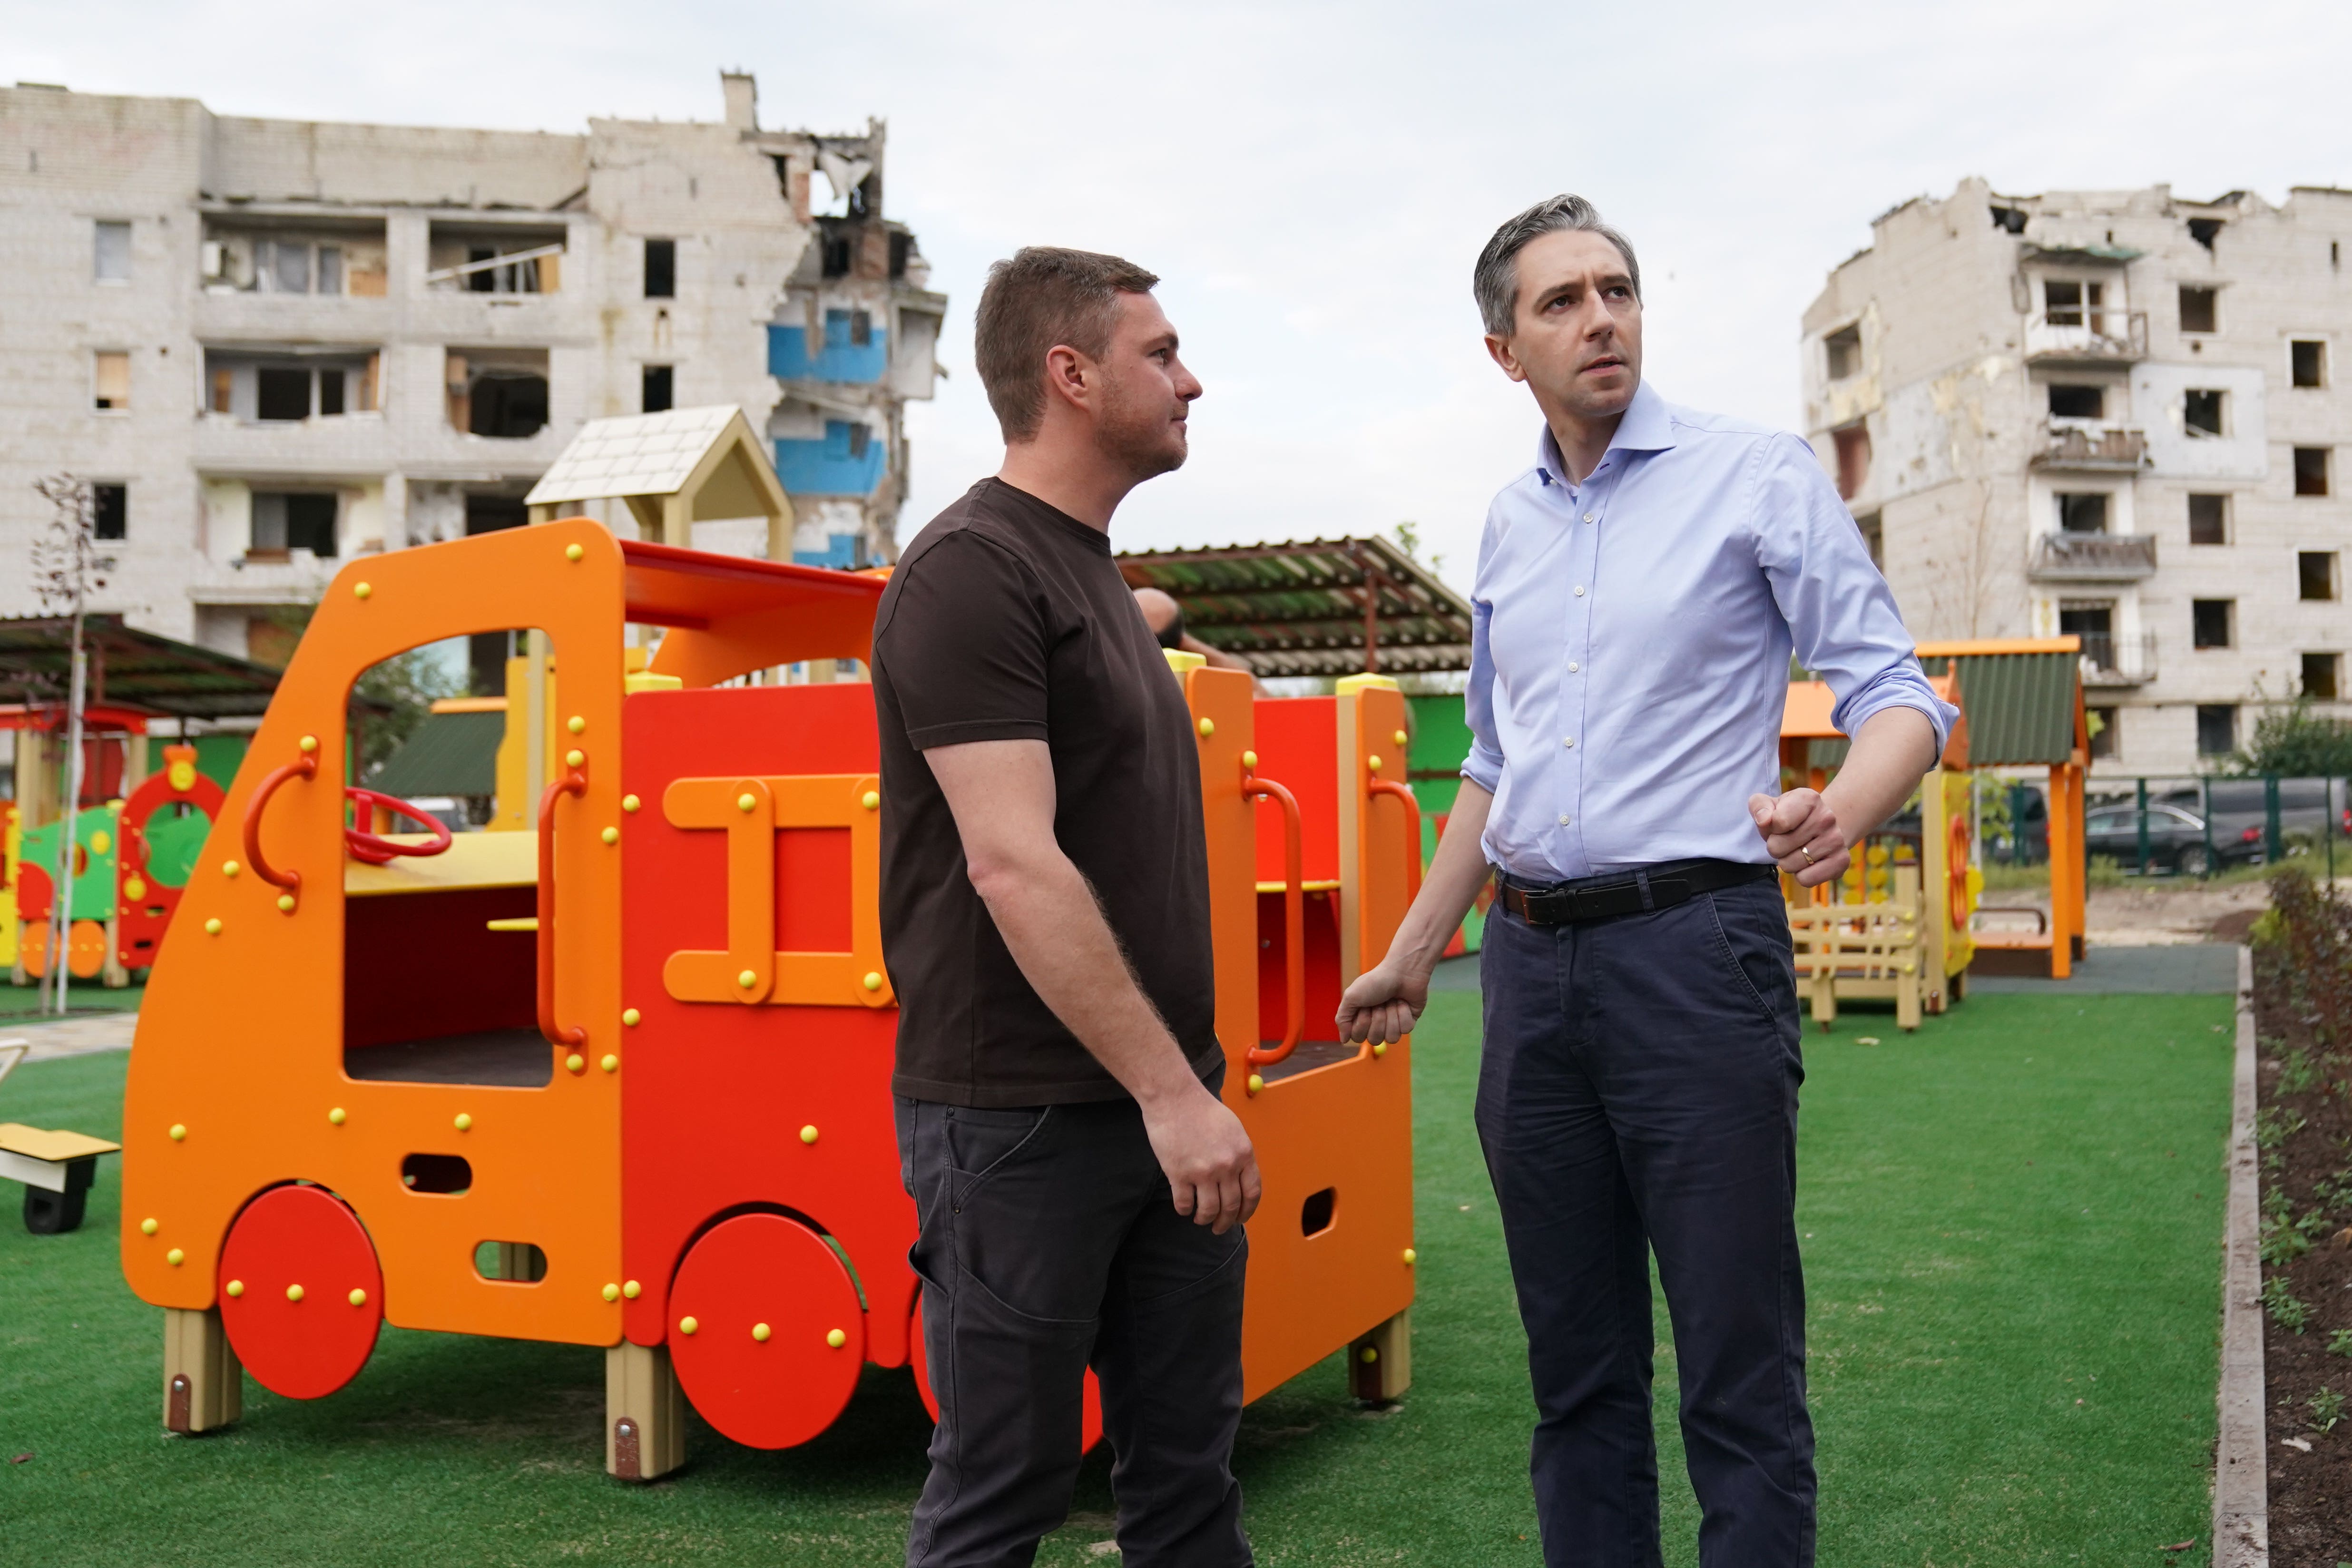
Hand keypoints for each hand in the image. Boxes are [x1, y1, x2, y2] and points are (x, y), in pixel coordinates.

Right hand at [1140, 1086, 1261, 1233]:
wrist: (1174, 1097)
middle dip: (1225, 1222)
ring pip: (1208, 1210)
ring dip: (1205, 1219)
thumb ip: (1239, 1155)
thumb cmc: (1203, 1110)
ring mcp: (1203, 1172)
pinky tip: (1183, 1207)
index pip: (1252, 1193)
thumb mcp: (1234, 1129)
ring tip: (1200, 1219)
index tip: (1240, 1219)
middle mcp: (1227, 1166)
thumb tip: (1240, 1180)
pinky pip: (1184, 1204)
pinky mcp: (1179, 1174)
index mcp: (1244, 1154)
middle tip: (1219, 1227)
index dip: (1247, 1211)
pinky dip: (1184, 1210)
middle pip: (1231, 1206)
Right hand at [1336, 957, 1428, 1045]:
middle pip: (1374, 1040)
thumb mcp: (1351, 997)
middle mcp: (1376, 1024)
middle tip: (1379, 1002)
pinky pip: (1405, 1029)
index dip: (1361, 1024)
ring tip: (1392, 1001)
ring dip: (1391, 1016)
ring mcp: (1393, 1024)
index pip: (1358, 1038)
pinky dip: (1403, 1013)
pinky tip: (1403, 1002)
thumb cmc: (1375, 982)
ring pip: (1391, 1038)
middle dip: (1377, 1019)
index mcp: (1361, 1018)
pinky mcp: (1408, 1022)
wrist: (1401, 971)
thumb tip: (1343, 1040)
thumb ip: (1342, 1019)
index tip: (1364, 1007)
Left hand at [1749, 788, 1848, 886]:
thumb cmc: (1789, 817)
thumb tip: (1764, 820)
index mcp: (1809, 799)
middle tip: (1786, 840)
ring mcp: (1836, 840)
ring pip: (1789, 865)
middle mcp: (1826, 817)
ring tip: (1797, 849)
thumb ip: (1759, 806)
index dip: (1769, 828)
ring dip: (1787, 861)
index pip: (1777, 822)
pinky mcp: (1841, 861)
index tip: (1778, 824)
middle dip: (1775, 847)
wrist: (1822, 828)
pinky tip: (1808, 862)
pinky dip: (1801, 875)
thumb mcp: (1771, 804)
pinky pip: (1805, 880)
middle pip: (1777, 847)